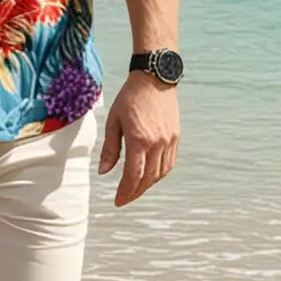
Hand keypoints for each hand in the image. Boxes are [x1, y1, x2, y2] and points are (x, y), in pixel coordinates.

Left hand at [98, 74, 178, 206]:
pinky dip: (159, 173)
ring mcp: (169, 141)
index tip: (117, 201)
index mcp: (139, 140)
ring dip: (148, 184)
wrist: (154, 79)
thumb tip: (104, 172)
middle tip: (124, 199)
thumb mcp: (113, 122)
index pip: (133, 175)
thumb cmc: (129, 98)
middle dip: (135, 192)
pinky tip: (149, 175)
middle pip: (148, 178)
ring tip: (134, 189)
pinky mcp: (175, 137)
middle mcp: (157, 143)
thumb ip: (109, 148)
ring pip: (161, 173)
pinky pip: (169, 163)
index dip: (125, 192)